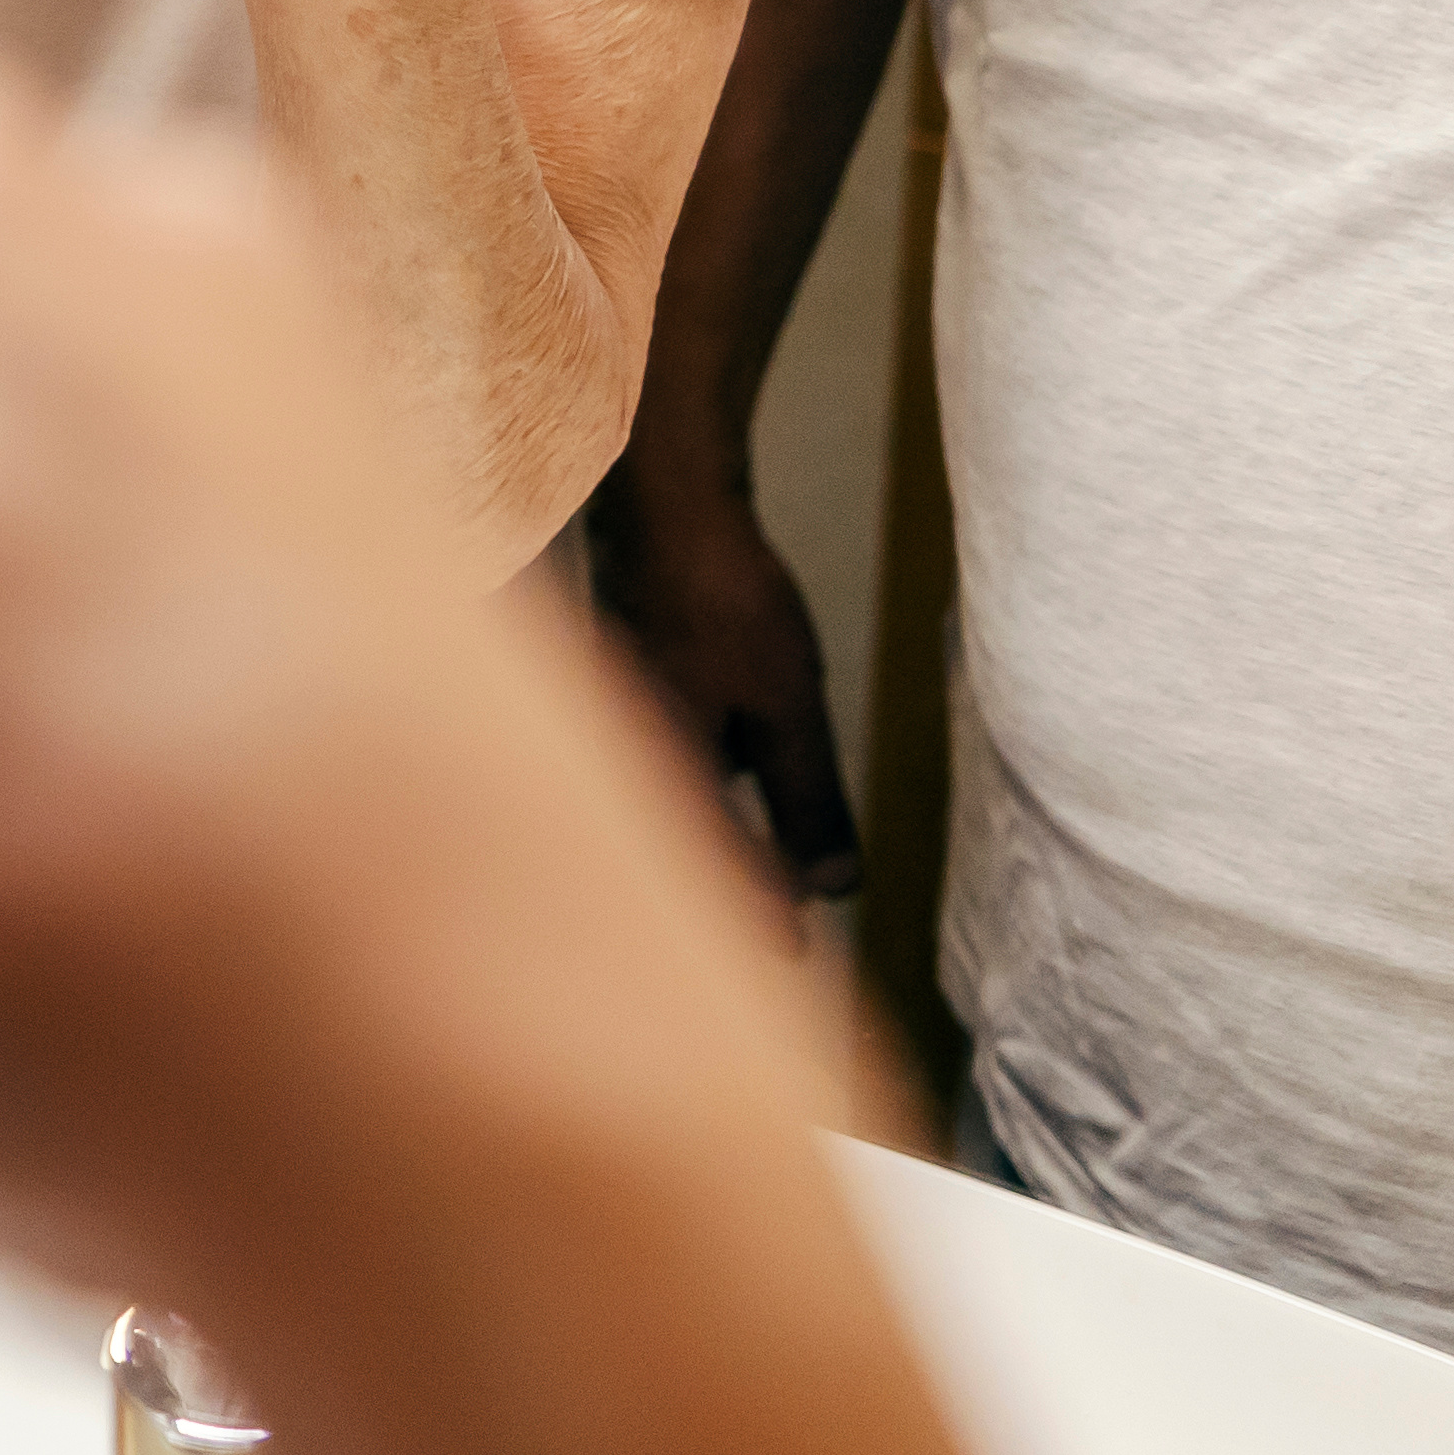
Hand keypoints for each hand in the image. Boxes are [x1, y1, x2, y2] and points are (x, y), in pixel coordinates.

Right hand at [577, 469, 863, 900]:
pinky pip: (663, 745)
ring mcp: (620, 711)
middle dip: (729, 877)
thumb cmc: (723, 601)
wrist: (664, 503)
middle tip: (780, 912)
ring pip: (671, 790)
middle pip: (684, 835)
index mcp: (669, 772)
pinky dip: (698, 772)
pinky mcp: (623, 673)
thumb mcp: (790, 709)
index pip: (717, 866)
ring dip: (712, 826)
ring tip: (756, 849)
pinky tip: (727, 757)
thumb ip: (808, 802)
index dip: (759, 913)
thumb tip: (833, 885)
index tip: (792, 951)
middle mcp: (631, 752)